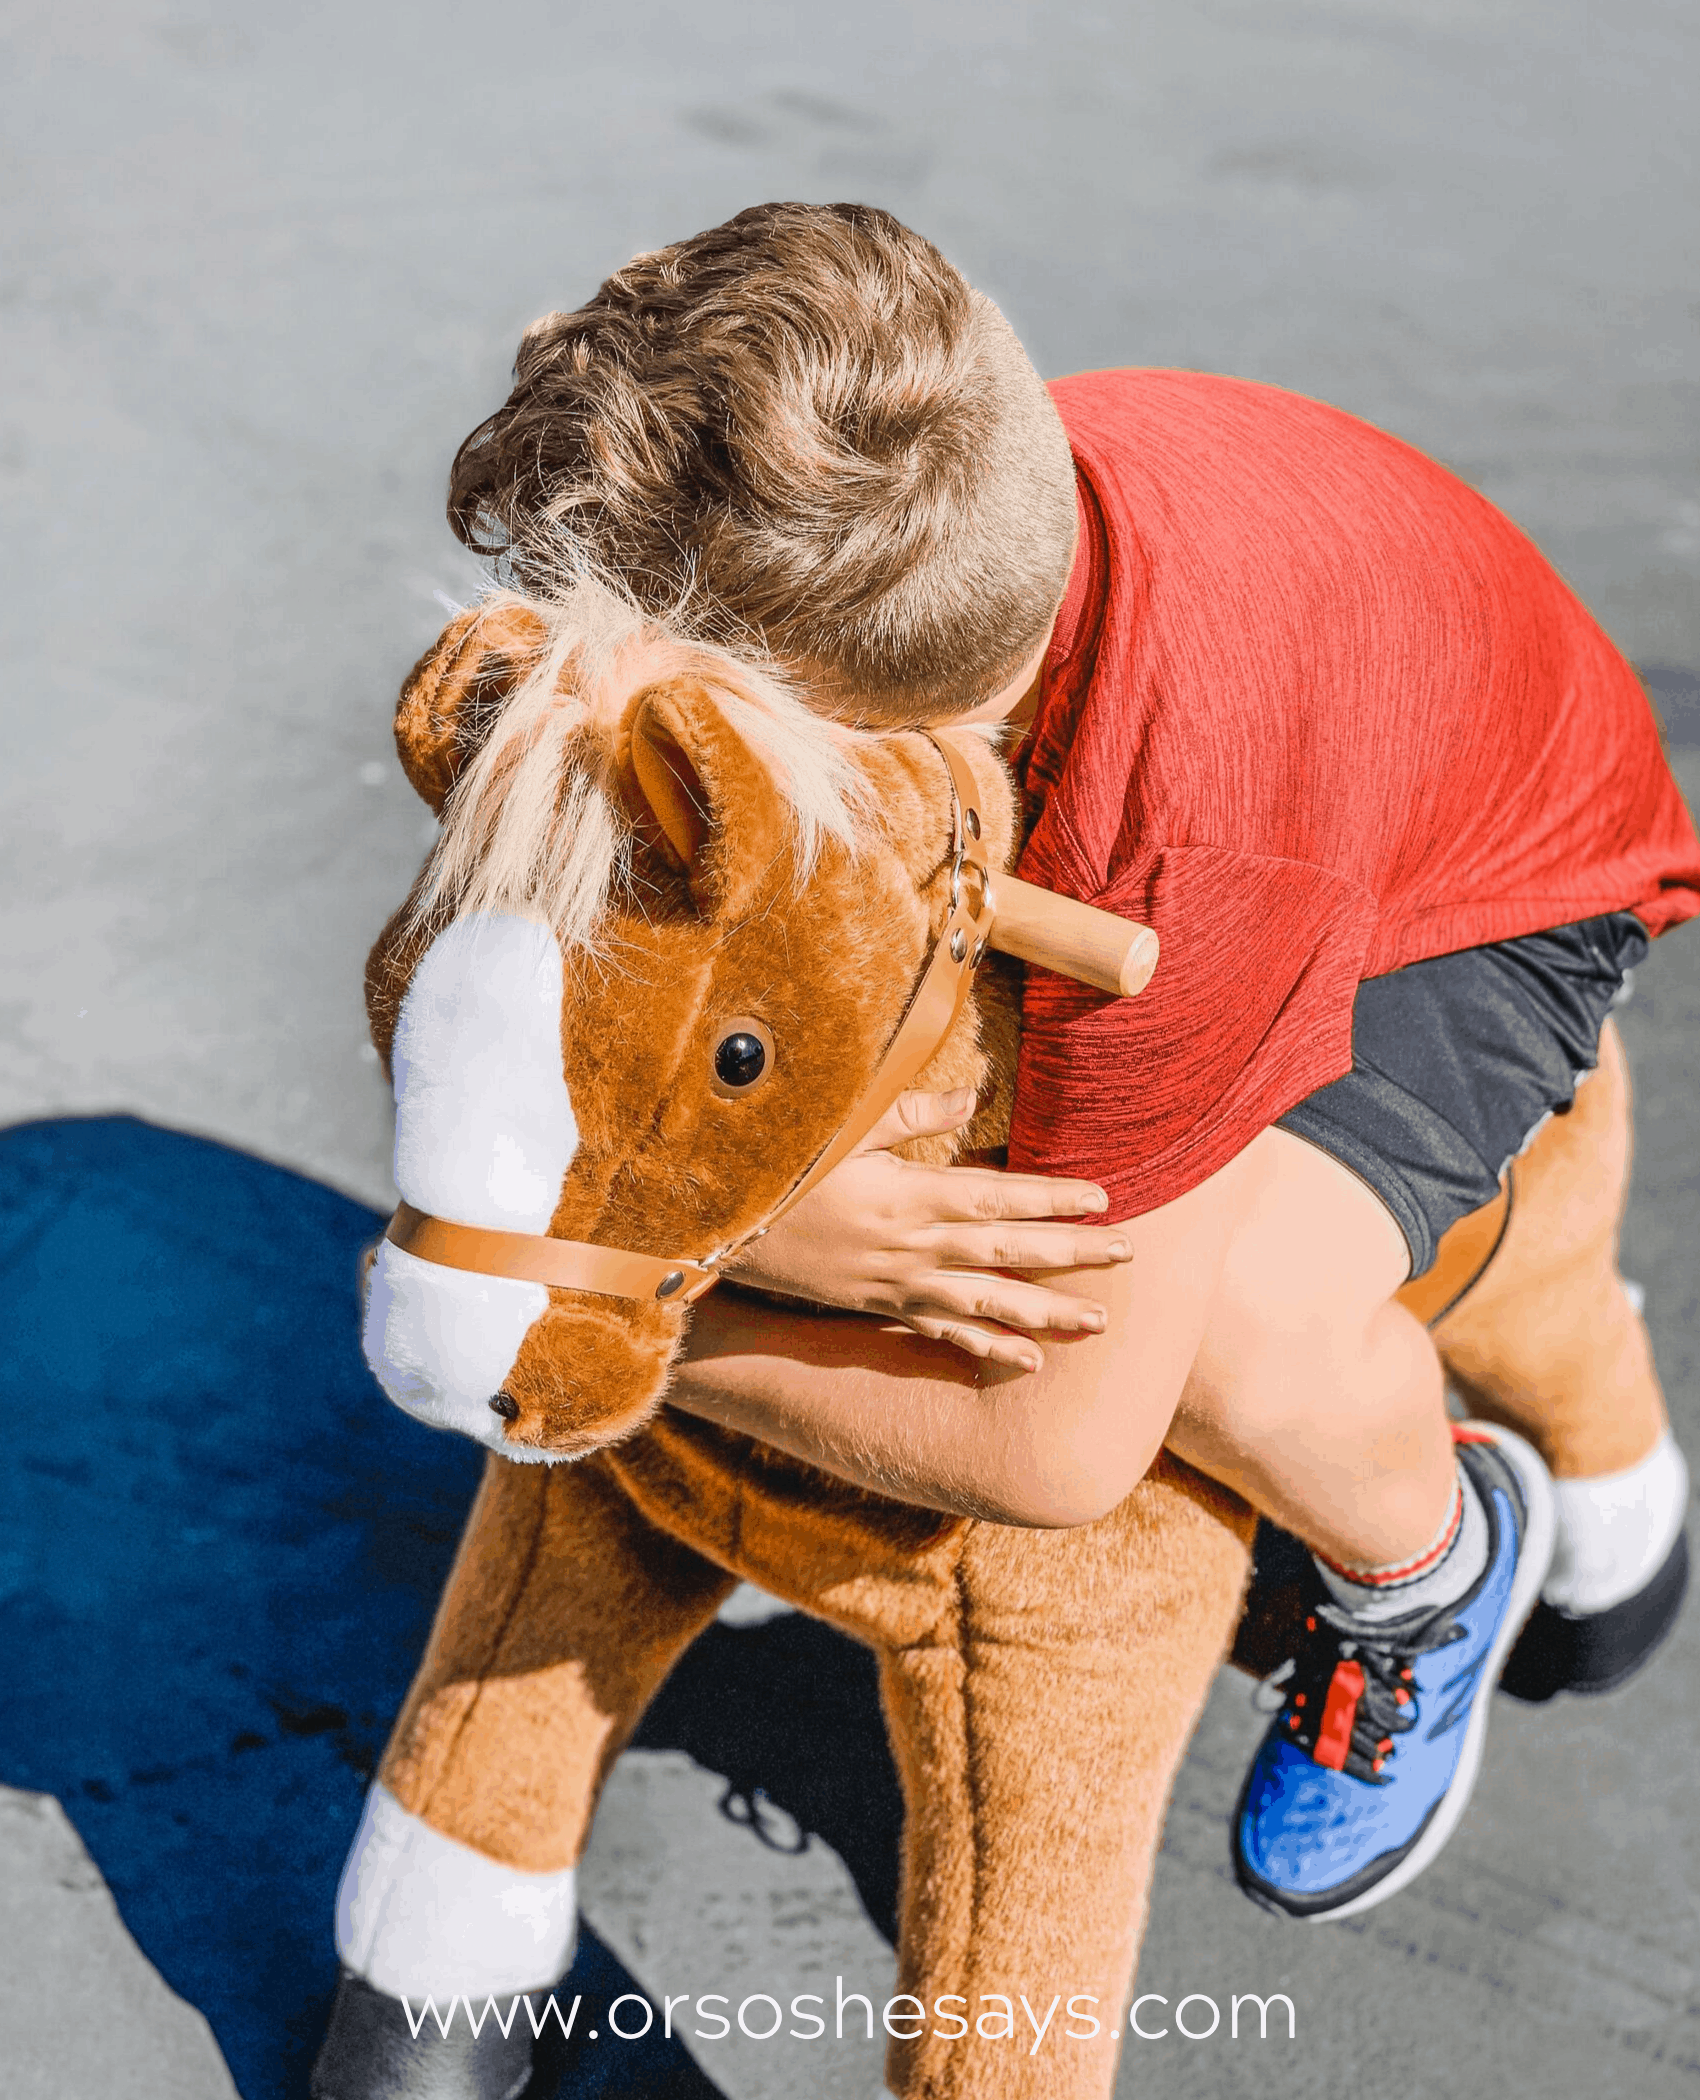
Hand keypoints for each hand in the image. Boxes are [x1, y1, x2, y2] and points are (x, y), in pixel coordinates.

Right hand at [719, 1089, 1132, 1369]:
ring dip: (1046, 1313)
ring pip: (988, 1302)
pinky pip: (944, 1331)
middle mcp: (914, 1245)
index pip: (999, 1197)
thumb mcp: (845, 1126)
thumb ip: (912, 1112)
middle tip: (1128, 1257)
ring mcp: (900, 1283)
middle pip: (1008, 1251)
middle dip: (1072, 1254)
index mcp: (910, 1195)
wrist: (723, 1228)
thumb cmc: (785, 1166)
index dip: (1054, 1199)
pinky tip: (1029, 1362)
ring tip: (1098, 1323)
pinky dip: (987, 1347)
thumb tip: (973, 1094)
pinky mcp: (882, 1308)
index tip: (1104, 1199)